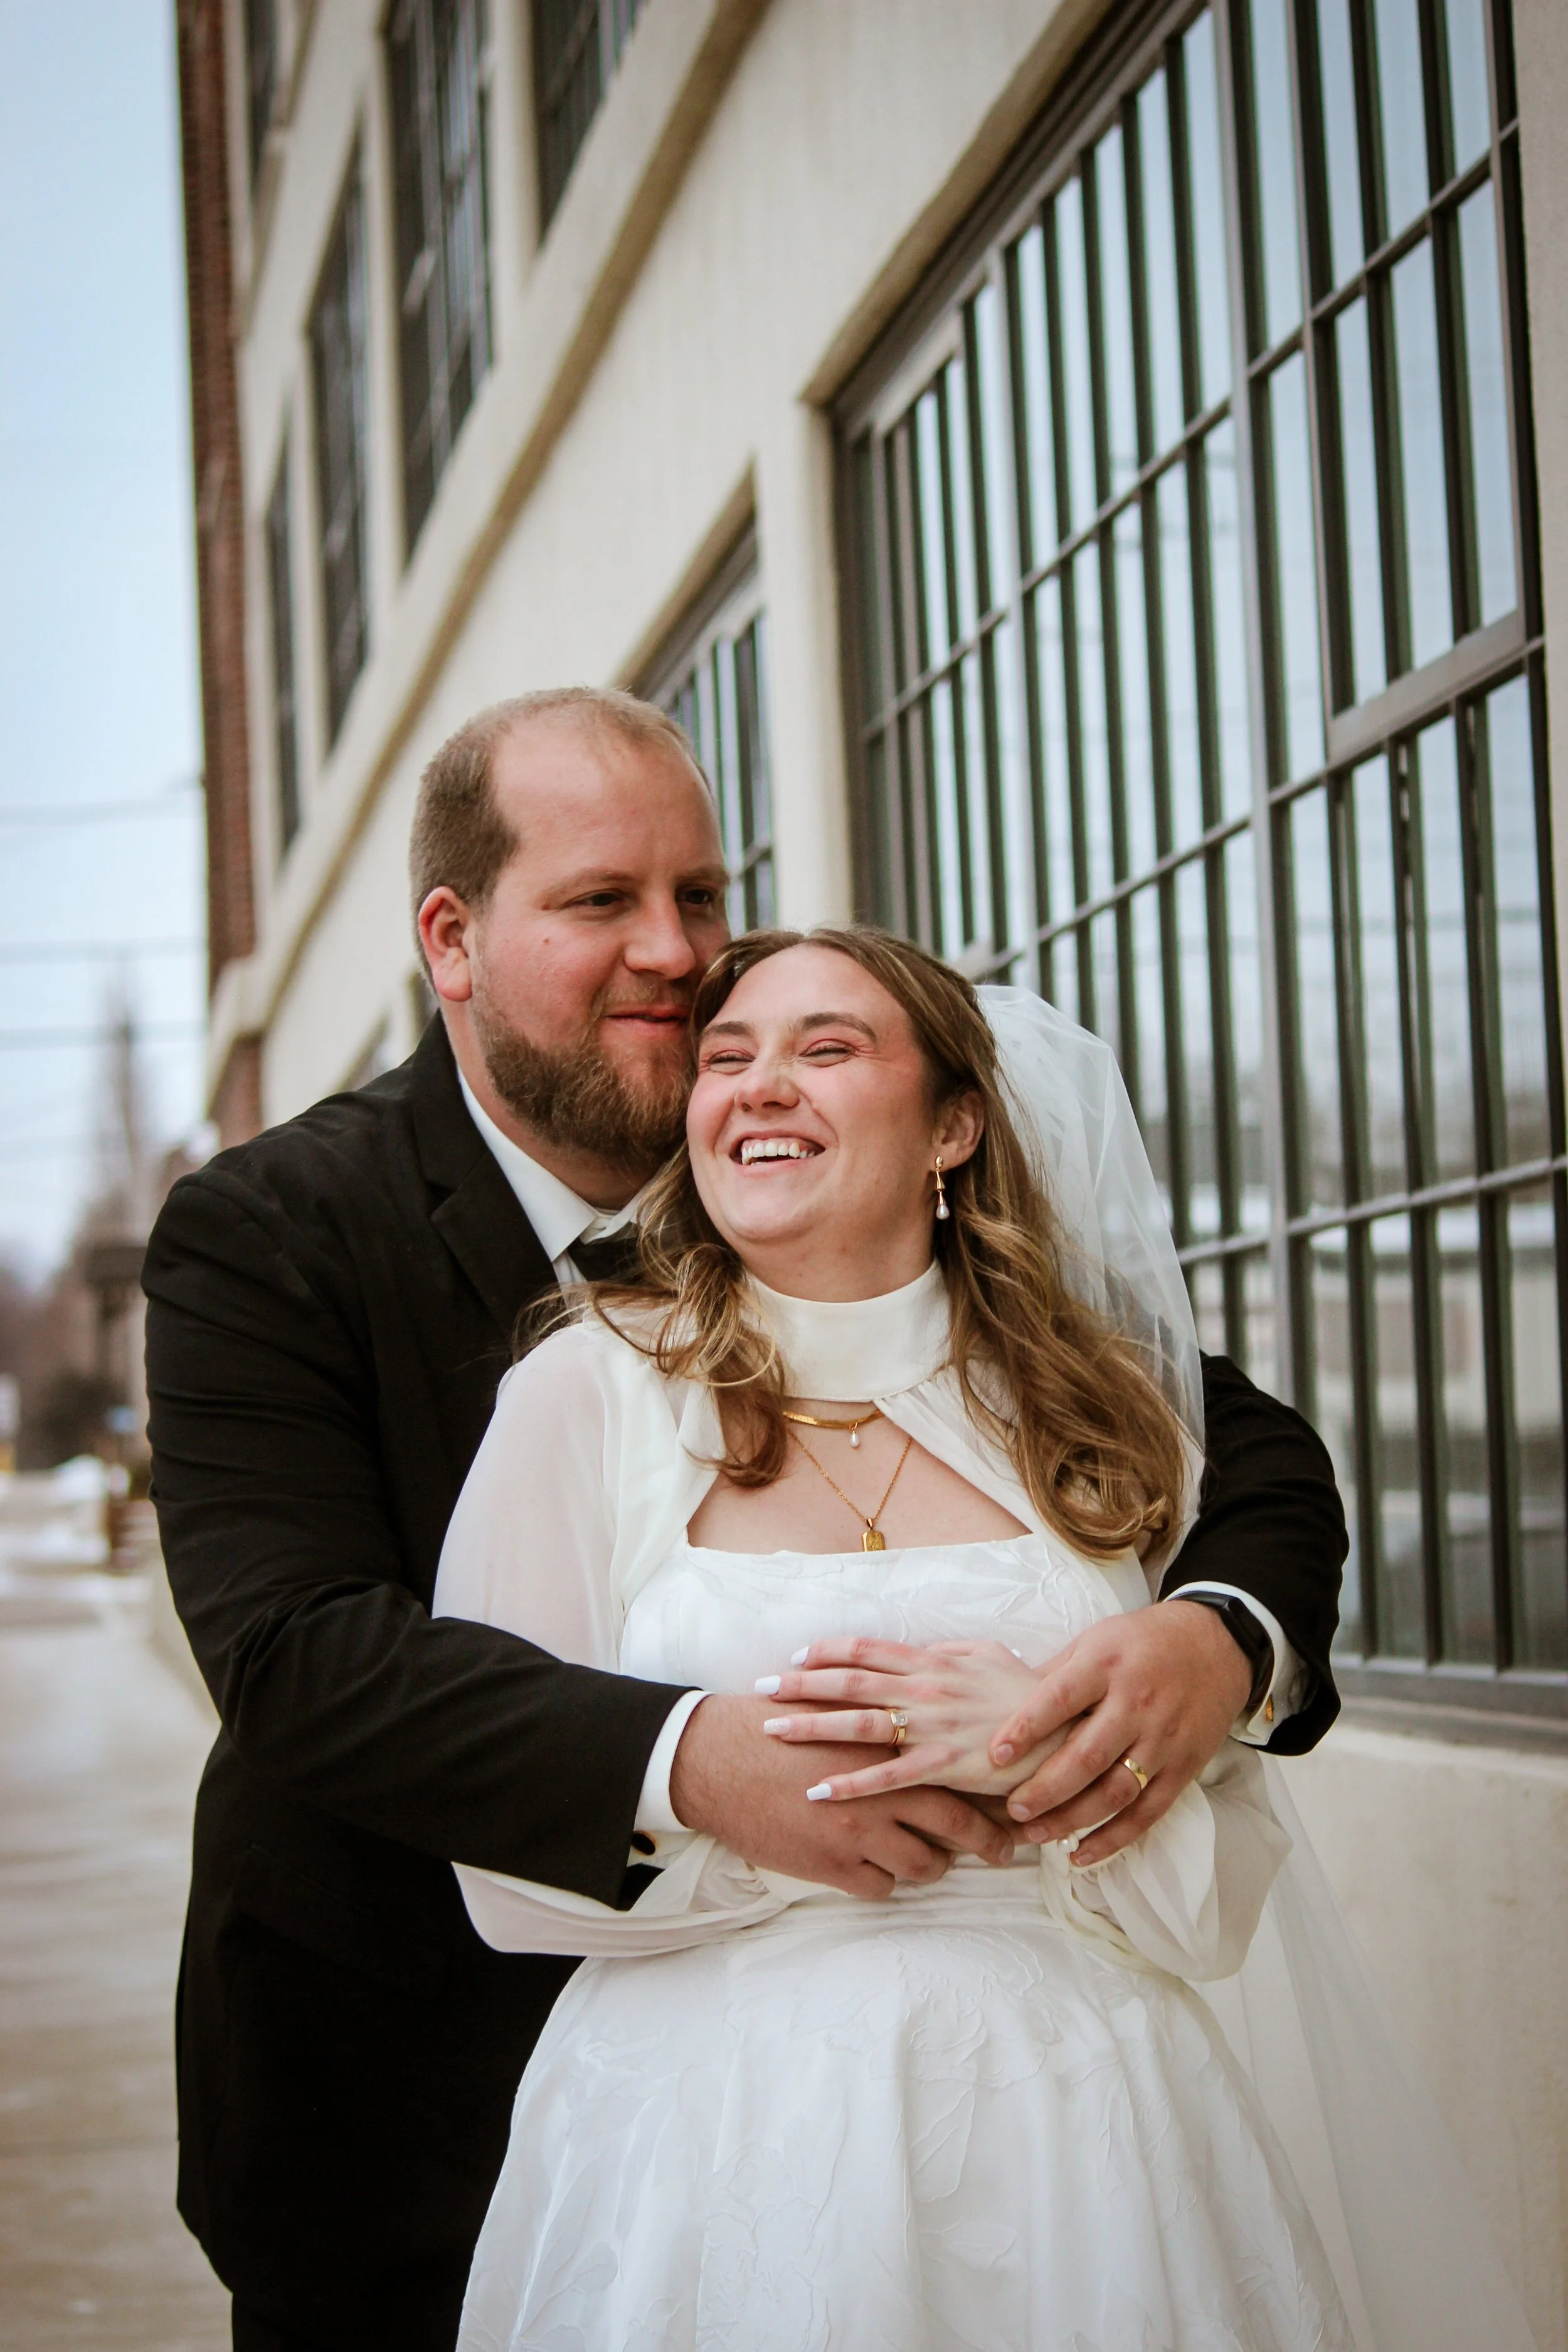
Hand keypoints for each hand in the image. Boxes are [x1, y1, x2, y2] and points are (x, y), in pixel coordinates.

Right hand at [668, 1693, 1014, 1900]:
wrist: (717, 1760)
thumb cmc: (773, 1725)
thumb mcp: (835, 1704)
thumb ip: (882, 1711)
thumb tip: (920, 1714)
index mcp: (887, 1744)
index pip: (956, 1770)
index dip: (989, 1788)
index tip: (1012, 1800)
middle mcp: (880, 1789)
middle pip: (955, 1824)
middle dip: (986, 1842)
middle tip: (1002, 1851)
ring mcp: (858, 1832)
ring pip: (923, 1864)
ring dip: (931, 1864)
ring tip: (931, 1859)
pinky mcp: (832, 1866)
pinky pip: (882, 1888)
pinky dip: (886, 1880)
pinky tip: (878, 1867)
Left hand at [754, 1637, 1059, 1799]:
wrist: (1066, 1727)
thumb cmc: (1026, 1693)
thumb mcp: (987, 1657)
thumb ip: (949, 1653)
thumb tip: (922, 1649)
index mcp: (933, 1662)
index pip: (868, 1650)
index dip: (828, 1652)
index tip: (795, 1657)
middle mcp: (925, 1689)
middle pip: (850, 1682)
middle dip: (802, 1685)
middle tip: (761, 1687)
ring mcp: (931, 1728)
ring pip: (858, 1724)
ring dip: (811, 1726)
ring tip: (772, 1728)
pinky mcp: (943, 1766)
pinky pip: (887, 1777)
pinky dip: (849, 1784)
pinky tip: (817, 1791)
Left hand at [989, 1600, 1252, 1866]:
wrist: (1216, 1646)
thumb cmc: (1142, 1642)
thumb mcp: (1095, 1640)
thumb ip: (1054, 1675)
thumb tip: (1002, 1707)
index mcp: (1106, 1664)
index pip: (1061, 1698)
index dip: (1026, 1727)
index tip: (995, 1754)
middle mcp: (1136, 1703)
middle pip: (1087, 1756)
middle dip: (1046, 1789)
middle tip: (1012, 1810)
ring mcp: (1163, 1739)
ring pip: (1115, 1792)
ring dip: (1072, 1819)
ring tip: (1035, 1834)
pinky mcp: (1183, 1768)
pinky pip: (1147, 1813)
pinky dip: (1113, 1839)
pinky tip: (1081, 1854)